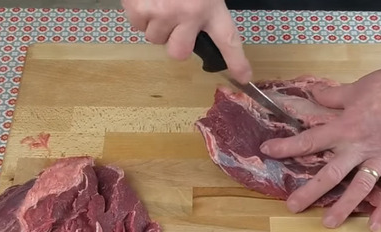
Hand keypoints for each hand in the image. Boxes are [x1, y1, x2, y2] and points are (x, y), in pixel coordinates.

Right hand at [121, 0, 251, 82]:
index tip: (243, 76)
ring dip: (155, 24)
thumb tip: (200, 21)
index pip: (229, 39)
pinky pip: (136, 26)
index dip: (236, 61)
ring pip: (154, 38)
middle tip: (173, 22)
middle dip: (174, 42)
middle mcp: (188, 13)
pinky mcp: (138, 9)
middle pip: (179, 53)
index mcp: (211, 4)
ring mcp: (161, 13)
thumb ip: (205, 3)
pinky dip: (138, 13)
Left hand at [260, 57, 380, 231]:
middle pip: (331, 173)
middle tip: (292, 207)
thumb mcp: (356, 88)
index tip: (269, 152)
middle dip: (309, 191)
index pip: (310, 140)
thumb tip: (313, 94)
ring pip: (359, 187)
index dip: (288, 146)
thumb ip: (332, 96)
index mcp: (346, 127)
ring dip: (343, 207)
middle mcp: (361, 146)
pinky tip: (374, 226)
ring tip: (328, 224)